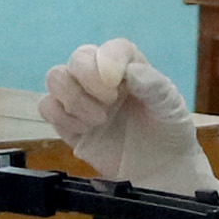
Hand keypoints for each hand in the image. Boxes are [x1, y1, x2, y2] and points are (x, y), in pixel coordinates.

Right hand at [38, 38, 218, 199]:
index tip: (117, 82)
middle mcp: (101, 78)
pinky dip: (61, 116)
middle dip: (88, 78)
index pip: (112, 49)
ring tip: (99, 120)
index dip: (109, 60)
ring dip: (73, 98)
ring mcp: (82, 99)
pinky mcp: (67, 123)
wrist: (159, 169)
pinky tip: (84, 130)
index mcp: (129, 67)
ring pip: (56, 78)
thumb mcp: (171, 107)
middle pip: (78, 58)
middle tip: (110, 103)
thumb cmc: (168, 131)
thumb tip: (131, 71)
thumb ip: (154, 86)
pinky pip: (47, 107)